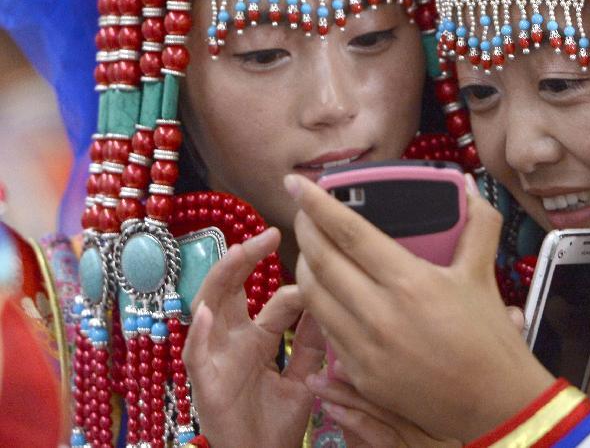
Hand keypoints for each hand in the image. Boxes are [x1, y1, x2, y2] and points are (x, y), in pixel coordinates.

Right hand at [183, 228, 320, 447]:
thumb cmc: (278, 424)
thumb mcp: (304, 377)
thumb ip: (312, 343)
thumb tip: (326, 301)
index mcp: (256, 338)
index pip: (271, 299)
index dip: (291, 283)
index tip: (314, 266)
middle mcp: (232, 342)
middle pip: (231, 290)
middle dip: (245, 259)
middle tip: (267, 234)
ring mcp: (215, 360)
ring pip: (207, 309)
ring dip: (220, 280)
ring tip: (237, 254)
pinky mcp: (204, 385)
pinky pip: (194, 355)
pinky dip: (198, 333)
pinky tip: (206, 312)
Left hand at [286, 174, 555, 442]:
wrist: (494, 403)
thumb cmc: (489, 338)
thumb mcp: (483, 273)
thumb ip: (478, 222)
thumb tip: (467, 186)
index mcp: (411, 282)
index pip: (349, 232)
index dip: (317, 204)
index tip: (297, 183)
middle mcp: (381, 315)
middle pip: (321, 261)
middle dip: (305, 229)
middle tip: (303, 211)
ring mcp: (367, 348)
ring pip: (313, 296)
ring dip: (304, 266)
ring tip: (311, 248)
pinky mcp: (361, 375)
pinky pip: (325, 330)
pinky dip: (318, 304)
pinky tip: (326, 290)